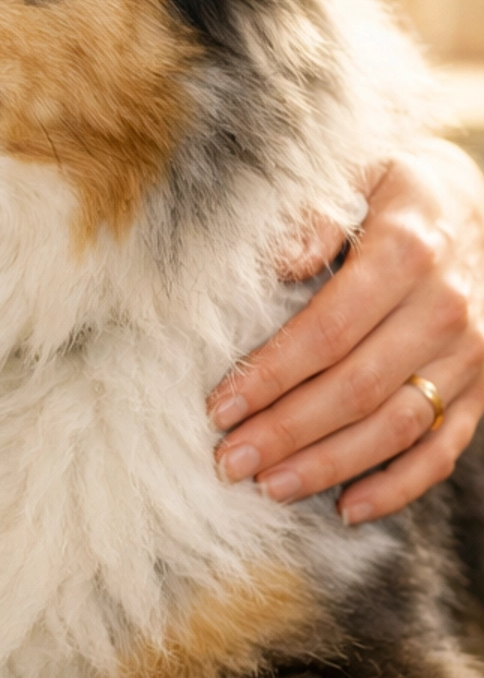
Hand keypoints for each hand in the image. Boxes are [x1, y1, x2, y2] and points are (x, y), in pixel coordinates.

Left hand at [207, 141, 483, 524]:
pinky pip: (444, 448)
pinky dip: (398, 486)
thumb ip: (315, 213)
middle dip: (287, 432)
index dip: (272, 374)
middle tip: (229, 460)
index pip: (329, 329)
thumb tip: (281, 261)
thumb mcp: (356, 171)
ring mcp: (472, 352)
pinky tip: (348, 507)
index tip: (220, 406)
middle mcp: (446, 307)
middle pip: (357, 387)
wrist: (478, 202)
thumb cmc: (395, 187)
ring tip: (270, 487)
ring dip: (330, 465)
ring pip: (398, 426)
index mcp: (406, 250)